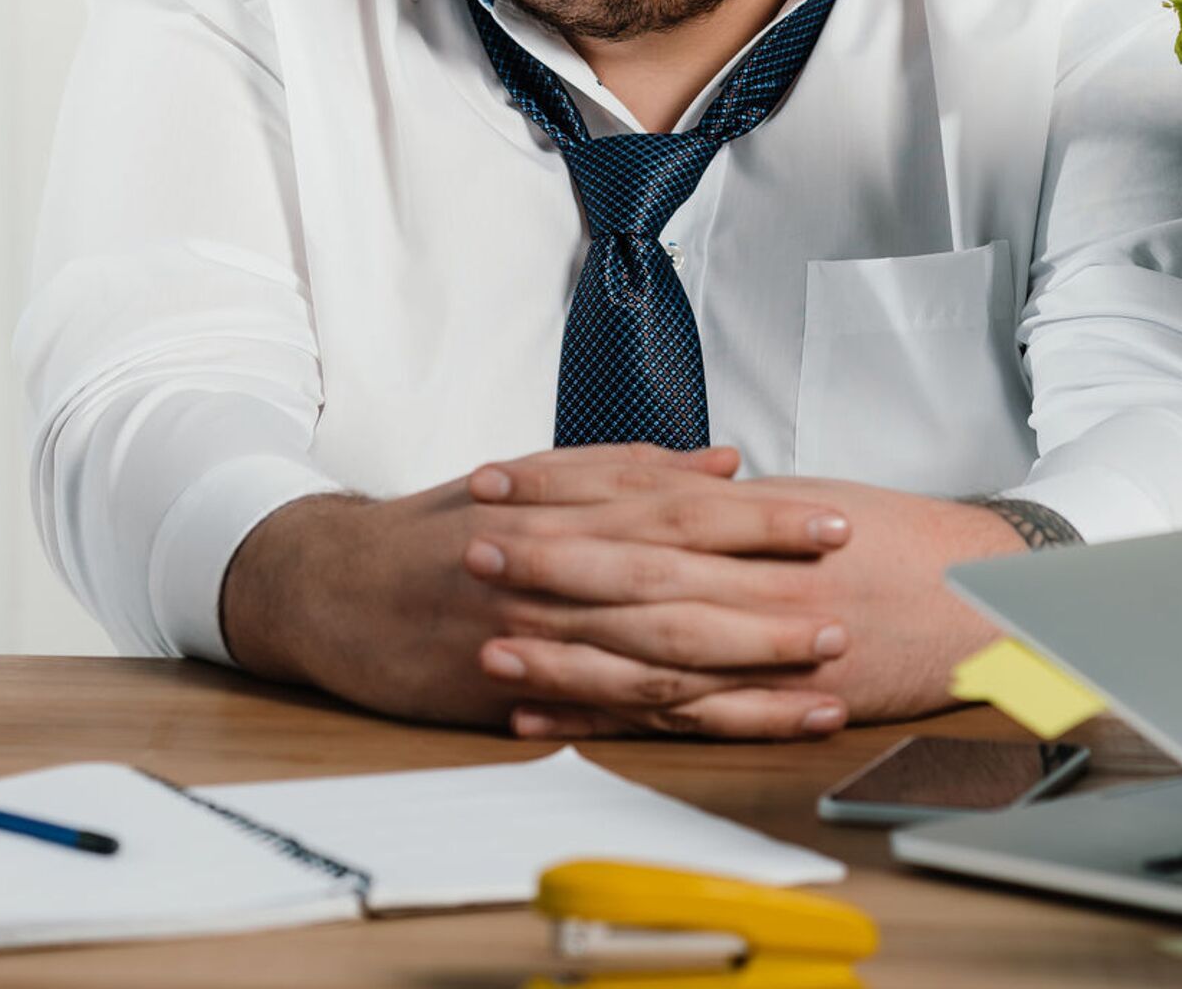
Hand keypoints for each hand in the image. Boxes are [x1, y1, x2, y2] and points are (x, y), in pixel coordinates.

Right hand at [218, 443, 852, 731]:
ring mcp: (545, 639)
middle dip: (770, 596)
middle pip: (681, 584)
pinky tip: (751, 721)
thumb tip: (724, 460)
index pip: (678, 508)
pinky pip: (625, 713)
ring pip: (660, 657)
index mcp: (564, 507)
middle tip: (846, 600)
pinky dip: (692, 718)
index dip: (758, 518)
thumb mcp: (528, 474)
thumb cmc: (444, 525)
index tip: (829, 519)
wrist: (335, 589)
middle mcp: (558, 572)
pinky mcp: (529, 696)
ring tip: (824, 671)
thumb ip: (628, 466)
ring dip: (748, 668)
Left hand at [474, 469, 1017, 741]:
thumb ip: (725, 501)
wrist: (977, 596)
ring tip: (488, 647)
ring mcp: (758, 648)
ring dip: (561, 652)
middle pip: (630, 572)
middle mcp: (750, 581)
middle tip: (469, 550)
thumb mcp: (805, 498)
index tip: (495, 480)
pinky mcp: (767, 703)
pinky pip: (676, 718)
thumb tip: (662, 484)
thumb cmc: (894, 539)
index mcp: (751, 519)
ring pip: (643, 652)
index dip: (558, 488)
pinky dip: (606, 721)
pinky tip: (546, 722)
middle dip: (544, 563)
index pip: (635, 497)